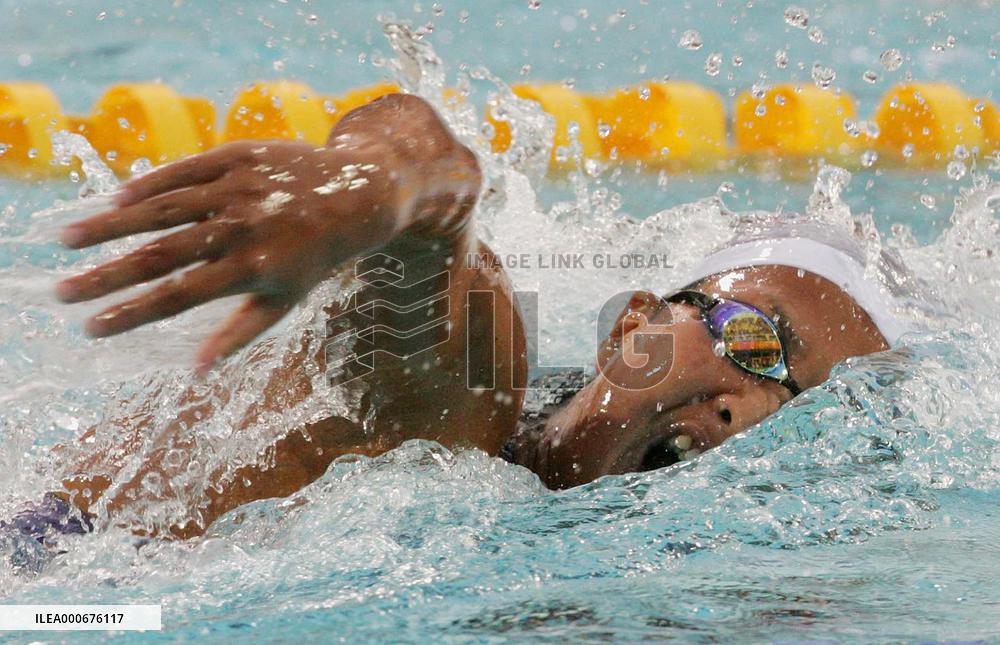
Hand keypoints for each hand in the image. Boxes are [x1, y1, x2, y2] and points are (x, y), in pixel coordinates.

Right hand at [57, 140, 396, 373]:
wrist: (358, 195)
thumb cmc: (315, 257)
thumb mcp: (286, 301)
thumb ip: (239, 334)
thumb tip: (194, 373)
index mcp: (253, 268)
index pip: (179, 296)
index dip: (132, 313)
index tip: (91, 327)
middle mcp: (242, 227)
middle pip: (160, 254)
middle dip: (105, 275)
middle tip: (60, 292)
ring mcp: (238, 188)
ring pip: (162, 207)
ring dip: (111, 224)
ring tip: (68, 240)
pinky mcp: (238, 156)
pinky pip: (183, 170)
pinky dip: (147, 185)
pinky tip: (113, 200)